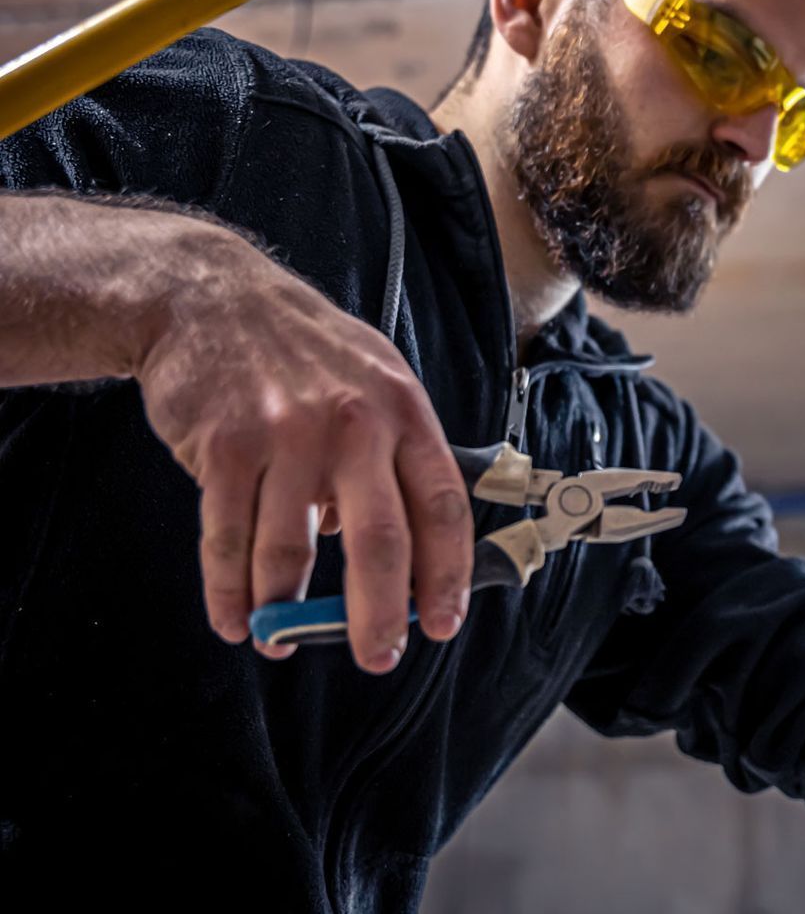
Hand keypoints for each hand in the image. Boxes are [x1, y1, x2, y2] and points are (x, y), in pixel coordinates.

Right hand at [133, 228, 472, 672]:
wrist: (209, 296)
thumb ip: (392, 458)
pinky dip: (230, 591)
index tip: (443, 623)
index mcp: (403, 411)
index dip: (448, 573)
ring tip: (283, 642)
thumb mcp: (374, 380)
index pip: (443, 506)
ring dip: (287, 612)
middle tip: (378, 657)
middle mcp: (354, 425)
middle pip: (380, 541)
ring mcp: (288, 435)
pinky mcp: (225, 447)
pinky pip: (229, 538)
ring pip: (293, 552)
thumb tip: (398, 549)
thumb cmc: (304, 349)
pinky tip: (237, 619)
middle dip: (379, 614)